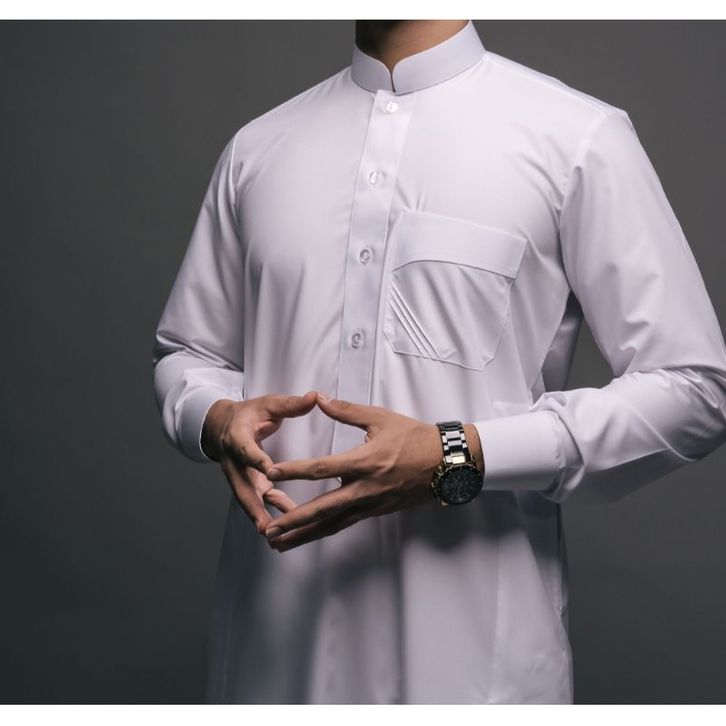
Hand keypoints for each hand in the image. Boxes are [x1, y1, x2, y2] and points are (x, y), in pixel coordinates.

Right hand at [201, 391, 318, 534]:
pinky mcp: (246, 484)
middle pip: (241, 486)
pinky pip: (256, 501)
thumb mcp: (268, 404)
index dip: (256, 459)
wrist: (221, 426)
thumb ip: (291, 404)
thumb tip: (315, 397)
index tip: (268, 469)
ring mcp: (238, 476)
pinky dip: (268, 513)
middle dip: (253, 505)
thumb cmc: (249, 414)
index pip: (246, 449)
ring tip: (275, 534)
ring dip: (260, 516)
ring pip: (248, 499)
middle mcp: (234, 460)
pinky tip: (287, 523)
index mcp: (237, 437)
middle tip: (265, 523)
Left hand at [263, 393, 481, 551]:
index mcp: (365, 462)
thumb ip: (346, 410)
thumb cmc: (416, 438)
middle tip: (269, 530)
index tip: (271, 473)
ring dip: (304, 534)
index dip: (295, 471)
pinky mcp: (376, 511)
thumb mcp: (381, 418)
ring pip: (333, 524)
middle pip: (324, 508)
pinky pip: (345, 524)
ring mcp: (371, 504)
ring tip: (279, 543)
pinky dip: (324, 531)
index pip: (323, 469)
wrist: (447, 463)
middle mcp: (365, 488)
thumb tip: (319, 398)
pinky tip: (308, 536)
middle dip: (294, 520)